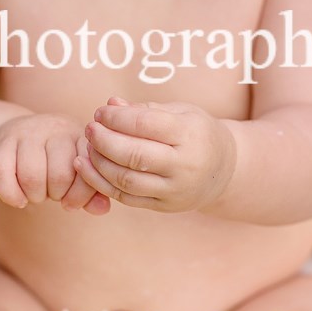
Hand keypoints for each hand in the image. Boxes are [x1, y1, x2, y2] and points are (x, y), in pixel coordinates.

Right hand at [0, 114, 109, 213]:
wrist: (13, 135)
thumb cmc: (51, 160)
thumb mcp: (76, 172)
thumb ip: (91, 191)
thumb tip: (102, 208)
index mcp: (81, 135)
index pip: (88, 169)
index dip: (80, 195)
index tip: (70, 203)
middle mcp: (56, 129)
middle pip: (59, 176)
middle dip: (56, 195)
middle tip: (51, 195)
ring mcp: (28, 132)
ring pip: (32, 176)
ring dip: (34, 196)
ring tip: (36, 194)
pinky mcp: (3, 141)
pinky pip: (2, 174)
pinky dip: (11, 195)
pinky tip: (18, 199)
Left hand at [74, 97, 235, 211]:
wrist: (224, 170)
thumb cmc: (196, 133)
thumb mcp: (180, 113)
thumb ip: (144, 109)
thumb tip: (110, 104)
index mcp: (190, 134)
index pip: (145, 124)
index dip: (116, 118)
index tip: (101, 112)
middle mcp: (185, 165)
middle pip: (134, 155)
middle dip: (104, 141)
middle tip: (90, 129)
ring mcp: (174, 189)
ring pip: (126, 180)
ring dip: (99, 162)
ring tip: (87, 146)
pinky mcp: (164, 206)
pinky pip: (125, 197)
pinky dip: (100, 182)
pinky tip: (87, 167)